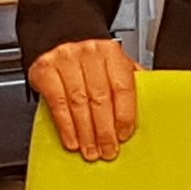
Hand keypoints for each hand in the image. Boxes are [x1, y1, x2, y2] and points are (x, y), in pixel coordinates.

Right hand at [28, 39, 139, 160]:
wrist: (58, 38)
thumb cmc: (91, 61)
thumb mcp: (114, 67)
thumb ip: (128, 85)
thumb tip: (145, 113)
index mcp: (111, 53)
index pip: (122, 87)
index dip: (124, 115)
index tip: (124, 135)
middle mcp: (89, 53)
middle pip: (100, 98)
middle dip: (104, 130)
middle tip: (108, 150)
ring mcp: (65, 59)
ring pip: (78, 103)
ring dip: (85, 133)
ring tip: (90, 150)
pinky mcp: (45, 69)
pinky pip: (57, 103)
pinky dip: (66, 126)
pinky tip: (72, 140)